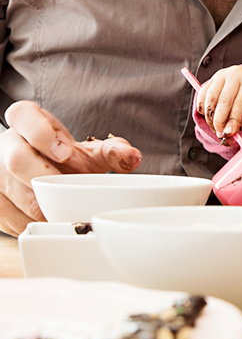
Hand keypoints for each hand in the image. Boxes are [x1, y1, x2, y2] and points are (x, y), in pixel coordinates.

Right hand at [1, 101, 141, 236]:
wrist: (45, 168)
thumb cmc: (65, 157)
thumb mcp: (89, 149)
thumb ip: (111, 151)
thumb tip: (132, 158)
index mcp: (26, 120)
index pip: (23, 116)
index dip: (42, 134)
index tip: (67, 152)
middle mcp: (7, 143)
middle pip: (15, 158)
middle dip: (45, 176)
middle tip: (69, 188)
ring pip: (9, 191)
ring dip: (39, 205)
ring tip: (64, 210)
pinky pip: (6, 215)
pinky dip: (28, 222)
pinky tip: (47, 220)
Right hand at [195, 65, 241, 137]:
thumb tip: (228, 137)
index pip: (240, 103)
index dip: (233, 120)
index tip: (229, 134)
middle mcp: (235, 76)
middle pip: (223, 100)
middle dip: (220, 121)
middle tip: (220, 135)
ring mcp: (221, 75)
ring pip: (210, 99)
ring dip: (210, 118)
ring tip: (216, 129)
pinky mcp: (211, 79)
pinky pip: (201, 96)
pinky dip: (203, 110)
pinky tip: (210, 118)